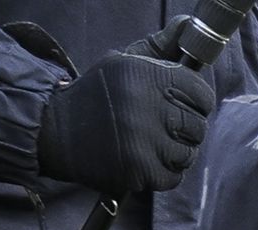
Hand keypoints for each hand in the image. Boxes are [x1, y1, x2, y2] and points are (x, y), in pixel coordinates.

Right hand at [32, 47, 214, 195]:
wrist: (55, 129)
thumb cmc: (98, 95)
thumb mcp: (125, 63)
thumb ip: (161, 47)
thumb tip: (187, 25)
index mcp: (144, 75)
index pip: (202, 94)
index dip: (194, 101)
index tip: (178, 103)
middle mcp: (145, 106)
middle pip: (197, 126)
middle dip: (182, 127)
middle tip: (155, 124)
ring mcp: (143, 141)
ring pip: (188, 153)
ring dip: (173, 151)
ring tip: (145, 140)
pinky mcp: (140, 170)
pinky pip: (174, 176)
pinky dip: (162, 172)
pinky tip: (140, 157)